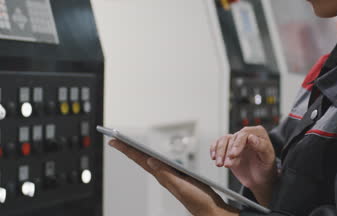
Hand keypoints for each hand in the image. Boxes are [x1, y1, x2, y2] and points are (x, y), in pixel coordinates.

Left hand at [109, 139, 238, 215]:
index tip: (114, 141)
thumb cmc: (199, 201)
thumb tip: (149, 160)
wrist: (211, 210)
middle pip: (142, 159)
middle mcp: (164, 176)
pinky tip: (152, 156)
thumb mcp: (182, 186)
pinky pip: (161, 164)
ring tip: (128, 146)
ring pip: (150, 162)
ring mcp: (171, 177)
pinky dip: (153, 158)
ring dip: (138, 153)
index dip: (127, 149)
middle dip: (128, 149)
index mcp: (163, 177)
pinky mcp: (179, 177)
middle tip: (115, 140)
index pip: (141, 160)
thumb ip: (166, 174)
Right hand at [210, 126, 276, 205]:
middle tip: (227, 164)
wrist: (260, 178)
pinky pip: (218, 144)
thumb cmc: (266, 167)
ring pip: (224, 140)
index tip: (233, 155)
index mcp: (258, 133)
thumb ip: (261, 146)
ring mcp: (236, 140)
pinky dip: (214, 150)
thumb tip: (251, 137)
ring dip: (220, 152)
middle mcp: (246, 134)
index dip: (238, 144)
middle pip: (233, 138)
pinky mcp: (228, 147)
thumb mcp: (268, 157)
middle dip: (228, 151)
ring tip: (220, 164)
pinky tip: (214, 157)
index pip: (245, 134)